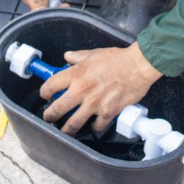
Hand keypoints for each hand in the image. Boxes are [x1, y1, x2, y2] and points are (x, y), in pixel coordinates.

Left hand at [40, 43, 161, 135]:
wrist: (138, 66)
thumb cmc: (118, 58)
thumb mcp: (94, 53)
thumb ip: (78, 56)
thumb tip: (67, 57)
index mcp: (77, 74)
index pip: (50, 86)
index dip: (44, 92)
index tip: (45, 94)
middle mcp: (82, 90)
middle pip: (57, 110)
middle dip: (50, 116)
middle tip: (49, 117)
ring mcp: (94, 104)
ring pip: (72, 125)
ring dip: (66, 130)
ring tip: (65, 130)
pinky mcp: (108, 112)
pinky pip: (96, 126)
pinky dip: (95, 127)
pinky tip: (94, 125)